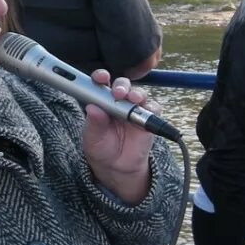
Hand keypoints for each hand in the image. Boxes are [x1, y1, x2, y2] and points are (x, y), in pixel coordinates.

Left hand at [81, 71, 153, 203]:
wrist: (117, 166)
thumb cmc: (101, 148)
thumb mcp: (92, 138)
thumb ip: (94, 123)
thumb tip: (92, 108)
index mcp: (101, 101)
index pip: (101, 84)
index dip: (101, 77)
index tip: (101, 78)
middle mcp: (118, 101)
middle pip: (122, 85)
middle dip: (121, 86)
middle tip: (118, 93)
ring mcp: (134, 108)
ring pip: (138, 94)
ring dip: (137, 94)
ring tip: (133, 99)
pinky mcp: (148, 118)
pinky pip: (153, 108)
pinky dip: (151, 108)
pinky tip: (146, 111)